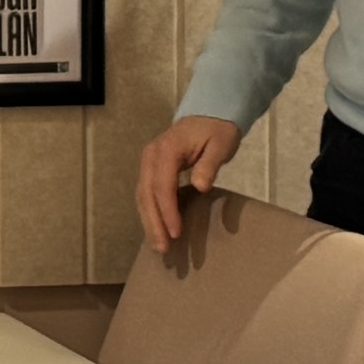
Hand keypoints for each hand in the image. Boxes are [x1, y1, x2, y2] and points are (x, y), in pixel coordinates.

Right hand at [133, 114, 248, 253]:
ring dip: (149, 222)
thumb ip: (209, 165)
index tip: (176, 233)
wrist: (210, 114)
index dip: (167, 211)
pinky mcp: (152, 170)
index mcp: (166, 149)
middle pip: (147, 194)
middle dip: (153, 223)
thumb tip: (200, 186)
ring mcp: (149, 163)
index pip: (162, 185)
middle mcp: (151, 156)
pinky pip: (147, 194)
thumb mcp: (221, 144)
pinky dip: (150, 214)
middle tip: (162, 249)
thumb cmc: (217, 130)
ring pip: (143, 196)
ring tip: (158, 247)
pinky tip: (157, 231)